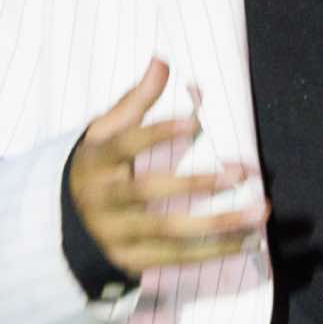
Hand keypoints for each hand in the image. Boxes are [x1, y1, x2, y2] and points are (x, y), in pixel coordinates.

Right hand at [66, 58, 267, 275]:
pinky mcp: (133, 262)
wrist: (63, 222)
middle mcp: (103, 201)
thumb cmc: (99, 164)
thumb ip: (137, 100)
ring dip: (218, 223)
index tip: (194, 120)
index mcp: (96, 161)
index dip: (157, 134)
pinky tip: (249, 240)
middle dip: (196, 185)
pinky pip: (178, 258)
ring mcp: (117, 235)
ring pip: (169, 233)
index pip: (125, 145)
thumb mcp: (106, 130)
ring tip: (258, 212)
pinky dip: (216, 251)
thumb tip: (162, 61)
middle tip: (240, 172)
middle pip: (148, 192)